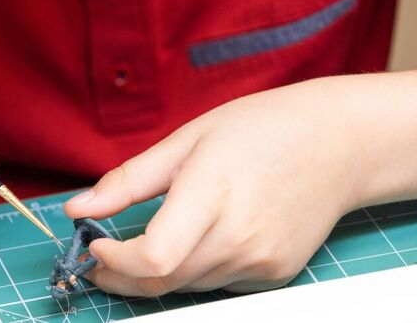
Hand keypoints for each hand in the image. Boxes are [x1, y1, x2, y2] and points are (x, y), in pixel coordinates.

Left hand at [65, 77, 364, 294]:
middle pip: (163, 281)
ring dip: (157, 274)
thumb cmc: (261, 129)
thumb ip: (128, 180)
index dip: (114, 263)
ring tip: (147, 242)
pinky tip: (198, 239)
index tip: (95, 246)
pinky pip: (217, 284)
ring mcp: (262, 260)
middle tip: (103, 257)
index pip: (153, 258)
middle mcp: (240, 236)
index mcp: (212, 192)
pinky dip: (194, 271)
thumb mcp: (187, 140)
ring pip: (187, 286)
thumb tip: (79, 209)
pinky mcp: (276, 273)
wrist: (337, 143)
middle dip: (122, 276)